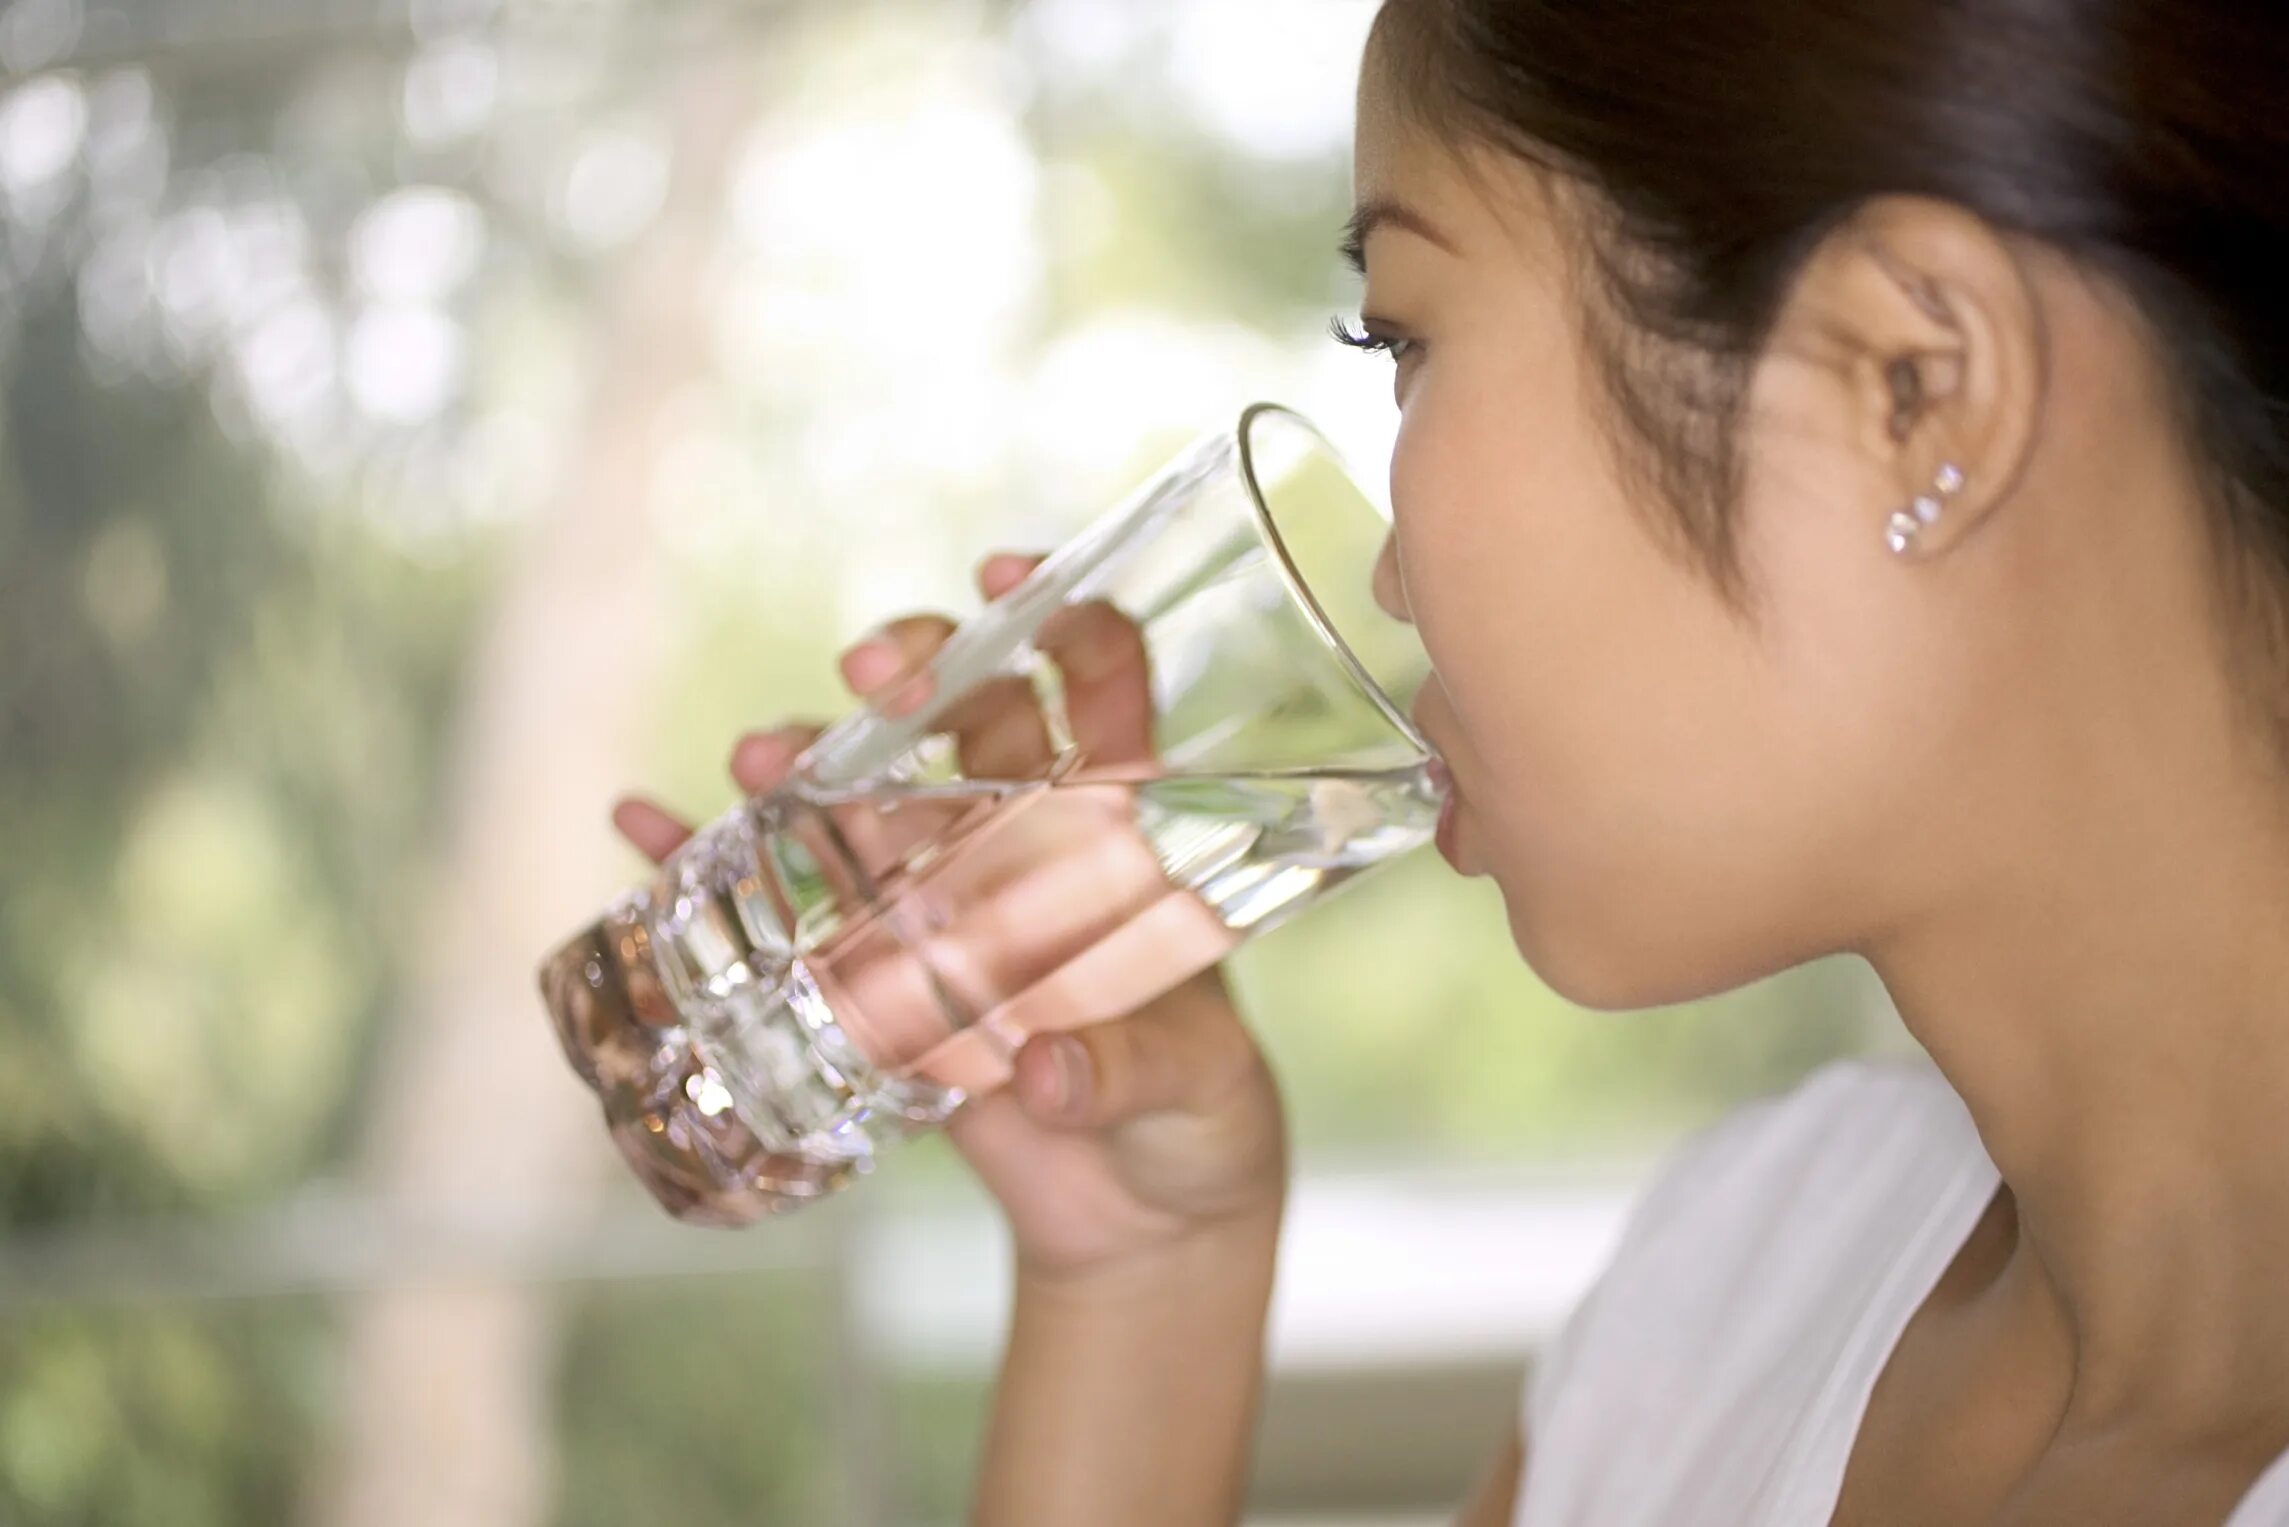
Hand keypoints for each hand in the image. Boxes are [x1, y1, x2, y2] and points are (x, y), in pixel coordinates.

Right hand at [613, 552, 1288, 1282]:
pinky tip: (645, 823)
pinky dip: (709, 861)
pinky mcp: (875, 974)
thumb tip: (1045, 1073)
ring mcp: (939, 902)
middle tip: (872, 674)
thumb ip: (1127, 1070)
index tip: (1007, 581)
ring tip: (758, 756)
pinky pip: (780, 902)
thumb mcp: (1190, 1089)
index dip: (1062, 620)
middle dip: (915, 669)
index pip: (1101, 690)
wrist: (1130, 1220)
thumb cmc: (1197, 1124)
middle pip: (965, 714)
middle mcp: (1024, 844)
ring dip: (803, 760)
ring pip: (862, 795)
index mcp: (1123, 837)